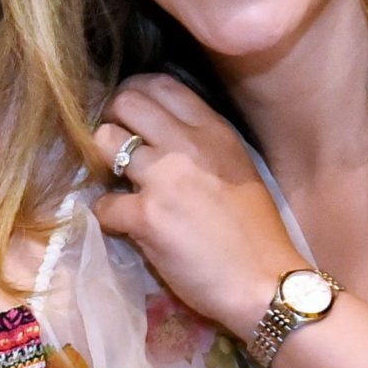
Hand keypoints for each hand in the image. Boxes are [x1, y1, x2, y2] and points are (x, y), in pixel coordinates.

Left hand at [91, 75, 306, 334]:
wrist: (264, 283)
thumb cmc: (255, 232)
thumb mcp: (237, 169)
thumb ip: (201, 144)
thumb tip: (158, 132)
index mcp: (214, 131)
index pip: (160, 84)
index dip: (134, 93)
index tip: (129, 114)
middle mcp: (187, 145)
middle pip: (126, 103)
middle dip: (112, 121)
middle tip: (116, 148)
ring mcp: (164, 178)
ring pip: (106, 142)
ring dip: (104, 163)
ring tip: (118, 183)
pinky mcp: (146, 216)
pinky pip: (103, 203)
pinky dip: (109, 217)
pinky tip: (125, 226)